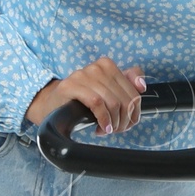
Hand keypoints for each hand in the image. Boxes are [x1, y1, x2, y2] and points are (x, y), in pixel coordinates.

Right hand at [26, 56, 145, 134]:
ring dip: (114, 123)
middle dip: (124, 120)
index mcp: (108, 65)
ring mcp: (83, 75)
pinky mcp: (71, 86)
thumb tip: (142, 86)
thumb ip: (126, 85)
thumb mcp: (107, 92)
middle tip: (117, 129)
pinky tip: (101, 128)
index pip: (134, 91)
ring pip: (113, 102)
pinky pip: (97, 104)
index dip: (135, 111)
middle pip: (125, 99)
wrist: (53, 104)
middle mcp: (97, 67)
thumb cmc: (82, 100)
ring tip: (108, 129)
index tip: (129, 122)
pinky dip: (103, 119)